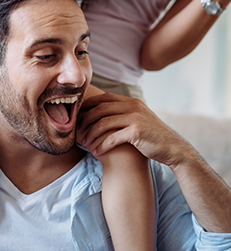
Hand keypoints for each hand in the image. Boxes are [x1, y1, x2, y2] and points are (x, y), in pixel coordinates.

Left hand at [77, 92, 191, 168]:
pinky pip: (112, 137)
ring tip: (84, 144)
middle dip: (86, 120)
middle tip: (77, 132)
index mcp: (131, 101)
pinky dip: (101, 145)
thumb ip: (124, 113)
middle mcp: (132, 106)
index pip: (104, 98)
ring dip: (91, 134)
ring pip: (103, 123)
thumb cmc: (152, 136)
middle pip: (100, 109)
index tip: (79, 116)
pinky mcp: (136, 131)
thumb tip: (103, 113)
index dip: (89, 105)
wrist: (173, 148)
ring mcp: (135, 117)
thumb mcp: (139, 119)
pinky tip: (96, 152)